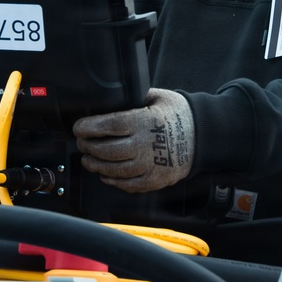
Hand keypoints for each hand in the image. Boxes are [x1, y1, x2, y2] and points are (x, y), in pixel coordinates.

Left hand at [73, 89, 193, 192]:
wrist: (203, 136)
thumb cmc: (178, 114)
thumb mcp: (157, 97)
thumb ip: (133, 98)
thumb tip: (110, 98)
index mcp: (144, 121)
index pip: (109, 125)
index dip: (89, 127)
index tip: (78, 128)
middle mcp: (146, 145)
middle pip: (107, 150)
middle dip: (89, 146)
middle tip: (81, 142)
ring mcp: (151, 165)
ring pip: (114, 170)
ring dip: (96, 165)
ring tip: (88, 158)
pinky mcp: (155, 180)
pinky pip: (128, 185)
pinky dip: (113, 181)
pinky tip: (105, 174)